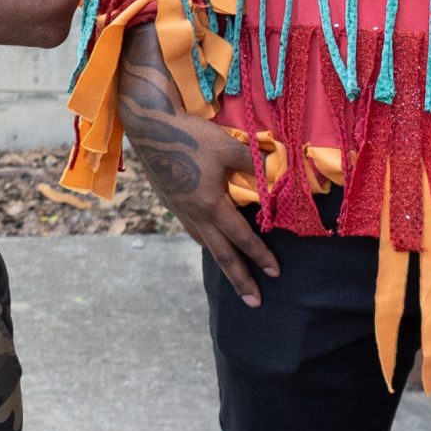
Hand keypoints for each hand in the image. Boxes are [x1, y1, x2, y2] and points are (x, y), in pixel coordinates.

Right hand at [115, 26, 280, 305]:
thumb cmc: (190, 136)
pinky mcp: (171, 203)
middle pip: (221, 254)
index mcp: (211, 206)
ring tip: (234, 274)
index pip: (241, 238)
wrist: (150, 128)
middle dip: (240, 279)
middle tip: (255, 302)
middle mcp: (195, 215)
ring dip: (221, 261)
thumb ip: (254, 162)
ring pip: (205, 243)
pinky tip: (208, 239)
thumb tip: (280, 167)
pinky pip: (193, 231)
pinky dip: (206, 241)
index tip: (275, 273)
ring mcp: (180, 211)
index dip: (260, 255)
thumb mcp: (227, 148)